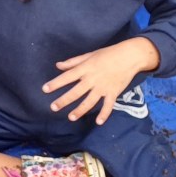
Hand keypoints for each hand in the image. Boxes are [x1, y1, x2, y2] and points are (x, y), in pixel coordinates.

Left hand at [43, 38, 157, 123]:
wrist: (130, 56)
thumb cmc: (108, 54)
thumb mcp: (89, 55)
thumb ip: (73, 62)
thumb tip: (58, 66)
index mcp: (86, 68)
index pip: (67, 77)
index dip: (56, 83)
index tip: (45, 89)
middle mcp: (93, 79)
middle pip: (76, 91)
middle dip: (64, 100)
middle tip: (53, 107)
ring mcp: (103, 87)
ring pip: (90, 101)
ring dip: (80, 110)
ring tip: (71, 117)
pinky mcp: (114, 92)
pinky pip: (108, 105)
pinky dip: (104, 114)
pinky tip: (98, 122)